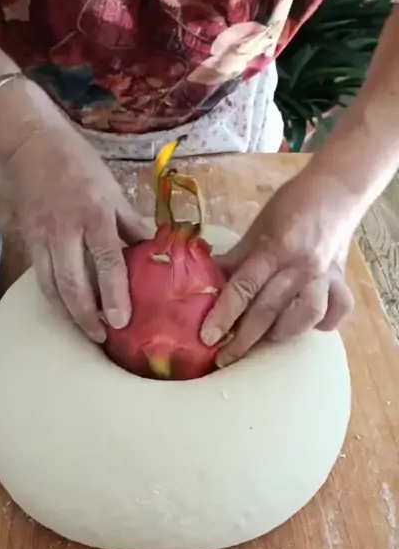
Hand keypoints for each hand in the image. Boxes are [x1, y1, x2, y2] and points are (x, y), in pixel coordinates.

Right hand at [5, 117, 148, 341]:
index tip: (122, 320)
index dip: (115, 293)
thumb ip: (132, 224)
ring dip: (69, 314)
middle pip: (74, 283)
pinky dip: (54, 300)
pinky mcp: (29, 242)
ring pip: (53, 287)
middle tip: (103, 338)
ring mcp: (44, 238)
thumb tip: (156, 251)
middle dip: (87, 315)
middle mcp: (67, 231)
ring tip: (88, 332)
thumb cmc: (80, 166)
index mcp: (95, 214)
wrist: (32, 147)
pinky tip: (68, 312)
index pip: (107, 260)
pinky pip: (41, 279)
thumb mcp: (114, 190)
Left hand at [201, 173, 355, 365]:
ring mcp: (326, 277)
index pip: (245, 287)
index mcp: (276, 248)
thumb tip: (205, 280)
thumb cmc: (291, 205)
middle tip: (223, 358)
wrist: (336, 190)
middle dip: (243, 339)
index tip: (207, 337)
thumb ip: (236, 257)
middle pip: (269, 310)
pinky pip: (335, 313)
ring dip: (281, 333)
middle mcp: (302, 267)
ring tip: (263, 340)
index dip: (224, 314)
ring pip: (305, 317)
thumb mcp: (258, 226)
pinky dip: (321, 325)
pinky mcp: (342, 282)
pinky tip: (304, 326)